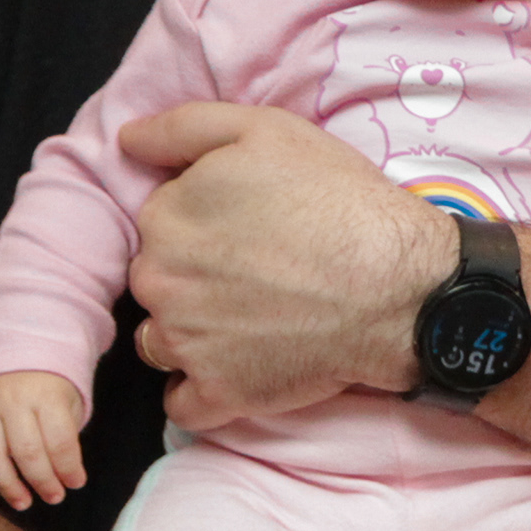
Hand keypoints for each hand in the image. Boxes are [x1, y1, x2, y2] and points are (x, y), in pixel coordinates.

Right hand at [0, 372, 88, 509]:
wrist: (16, 350)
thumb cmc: (48, 386)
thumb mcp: (68, 400)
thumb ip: (65, 434)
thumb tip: (65, 476)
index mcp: (45, 395)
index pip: (59, 440)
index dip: (68, 468)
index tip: (75, 483)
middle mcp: (11, 399)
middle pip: (26, 451)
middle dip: (42, 481)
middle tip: (53, 497)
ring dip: (7, 485)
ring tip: (23, 501)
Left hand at [122, 102, 437, 430]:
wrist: (402, 288)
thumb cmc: (342, 204)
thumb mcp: (268, 131)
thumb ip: (184, 126)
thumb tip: (128, 141)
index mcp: (164, 217)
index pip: (161, 221)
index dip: (205, 222)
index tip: (250, 228)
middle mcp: (160, 281)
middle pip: (157, 280)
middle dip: (194, 277)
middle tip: (261, 273)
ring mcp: (185, 343)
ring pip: (161, 340)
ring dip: (193, 334)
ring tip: (256, 320)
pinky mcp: (219, 392)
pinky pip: (186, 403)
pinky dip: (206, 391)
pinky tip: (244, 368)